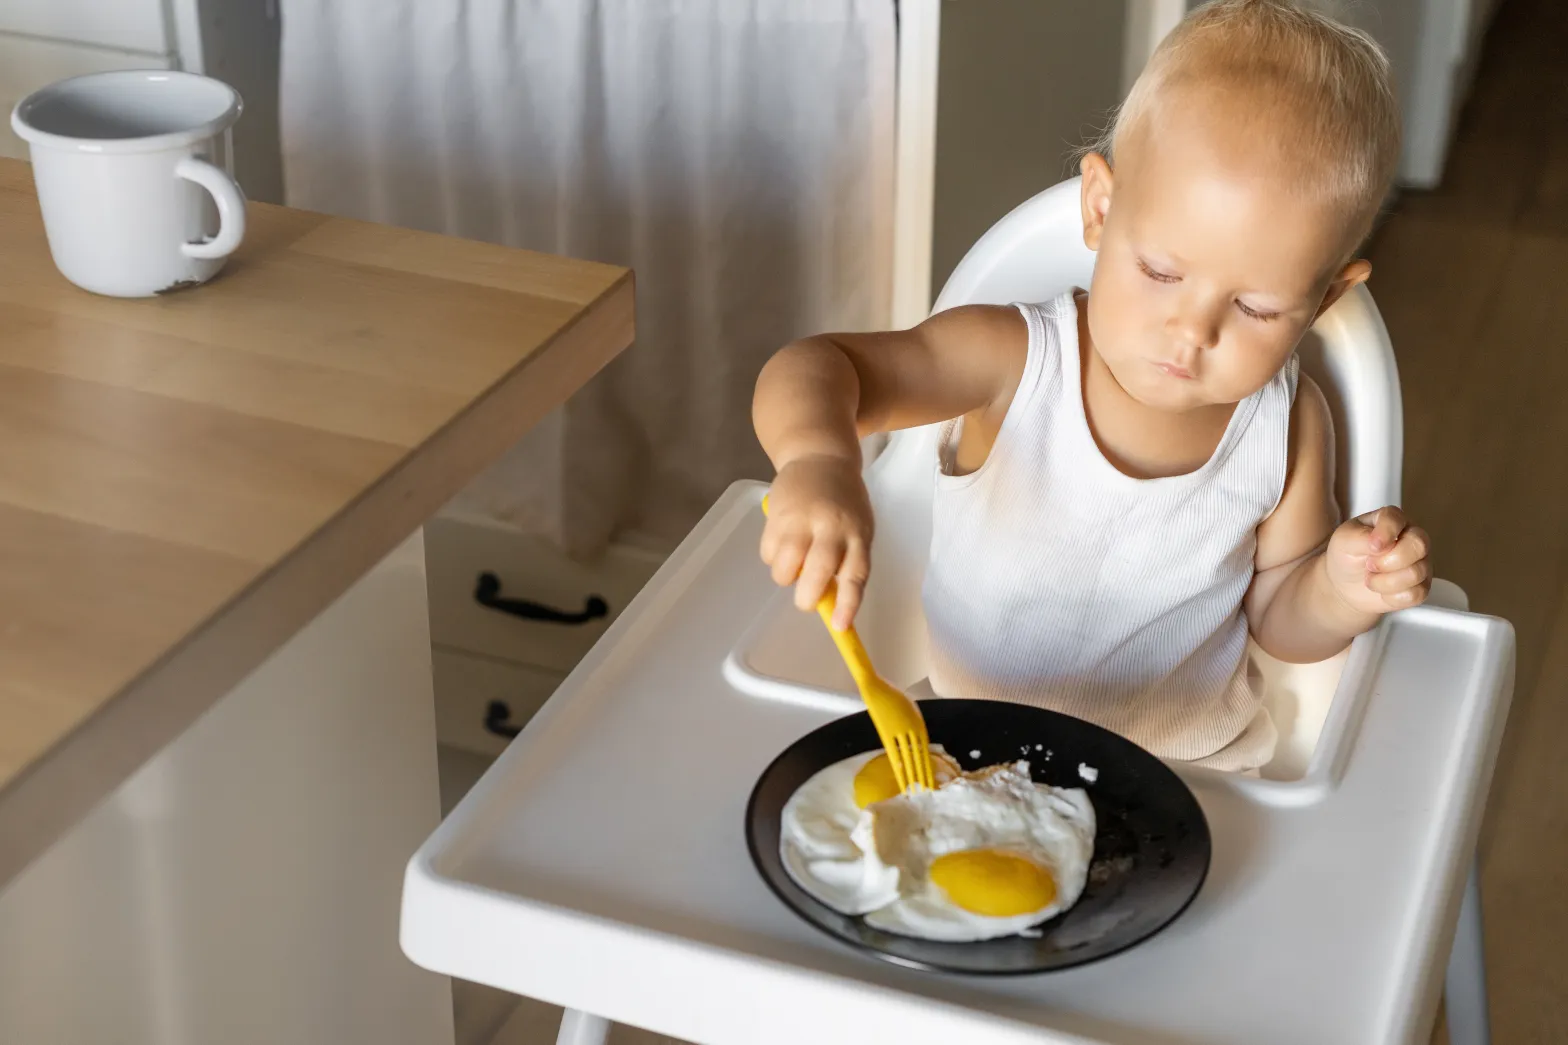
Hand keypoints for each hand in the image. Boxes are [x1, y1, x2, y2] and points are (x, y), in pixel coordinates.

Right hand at [760, 454, 873, 628]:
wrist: (820, 457)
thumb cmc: (844, 501)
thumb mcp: (857, 527)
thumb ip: (848, 560)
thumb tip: (830, 602)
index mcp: (857, 533)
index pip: (855, 575)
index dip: (846, 604)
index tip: (838, 627)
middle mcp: (831, 527)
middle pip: (817, 574)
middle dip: (807, 598)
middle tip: (805, 600)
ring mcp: (801, 520)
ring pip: (785, 569)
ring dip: (786, 575)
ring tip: (794, 561)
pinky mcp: (776, 515)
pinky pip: (767, 553)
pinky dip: (772, 556)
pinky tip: (782, 540)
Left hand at [1324, 506, 1431, 615]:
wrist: (1344, 586)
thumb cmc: (1346, 556)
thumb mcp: (1344, 541)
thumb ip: (1361, 537)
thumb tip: (1380, 543)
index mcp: (1391, 520)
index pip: (1397, 519)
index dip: (1386, 533)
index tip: (1372, 547)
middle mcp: (1411, 538)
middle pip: (1418, 545)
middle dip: (1388, 561)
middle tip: (1369, 565)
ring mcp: (1420, 562)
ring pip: (1416, 573)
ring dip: (1385, 582)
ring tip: (1370, 578)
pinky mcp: (1421, 586)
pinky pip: (1416, 594)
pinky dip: (1392, 597)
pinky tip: (1382, 591)